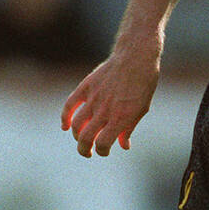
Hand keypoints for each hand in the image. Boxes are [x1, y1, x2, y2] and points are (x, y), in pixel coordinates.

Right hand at [61, 43, 159, 157]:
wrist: (136, 57)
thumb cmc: (143, 84)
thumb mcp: (141, 109)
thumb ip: (129, 128)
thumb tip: (123, 146)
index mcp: (121, 118)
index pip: (103, 144)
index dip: (102, 151)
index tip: (105, 150)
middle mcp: (105, 110)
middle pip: (86, 138)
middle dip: (85, 150)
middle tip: (88, 152)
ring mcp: (94, 98)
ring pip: (77, 125)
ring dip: (76, 137)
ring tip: (81, 140)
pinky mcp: (87, 87)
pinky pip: (70, 105)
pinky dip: (65, 118)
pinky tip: (66, 126)